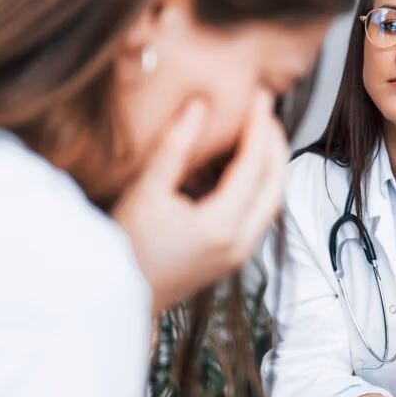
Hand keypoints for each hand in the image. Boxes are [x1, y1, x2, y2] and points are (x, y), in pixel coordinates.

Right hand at [113, 95, 288, 309]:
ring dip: (272, 164)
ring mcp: (241, 252)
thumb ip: (174, 147)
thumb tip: (199, 106)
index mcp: (221, 226)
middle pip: (276, 183)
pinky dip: (263, 184)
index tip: (261, 98)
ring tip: (260, 131)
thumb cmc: (125, 248)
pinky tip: (246, 165)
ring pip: (274, 199)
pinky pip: (262, 213)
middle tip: (266, 111)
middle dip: (275, 143)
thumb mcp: (145, 192)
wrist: (119, 298)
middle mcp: (241, 242)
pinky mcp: (235, 257)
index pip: (254, 166)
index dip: (260, 127)